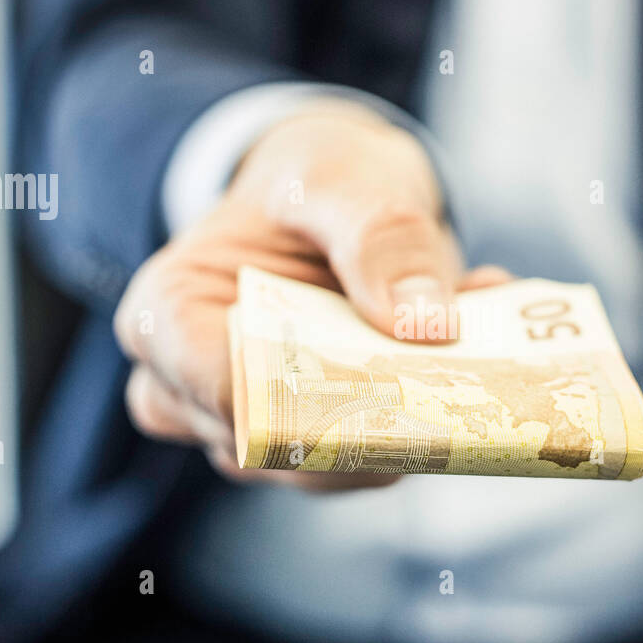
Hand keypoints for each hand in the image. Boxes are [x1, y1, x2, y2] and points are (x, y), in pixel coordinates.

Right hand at [113, 98, 508, 488]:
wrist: (334, 203)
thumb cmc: (311, 184)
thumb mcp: (340, 178)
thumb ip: (377, 237)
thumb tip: (421, 324)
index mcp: (165, 319)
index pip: (222, 392)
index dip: (308, 397)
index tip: (397, 377)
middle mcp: (193, 391)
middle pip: (277, 446)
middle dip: (375, 414)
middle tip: (458, 368)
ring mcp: (253, 427)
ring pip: (332, 465)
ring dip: (412, 415)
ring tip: (477, 342)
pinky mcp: (316, 443)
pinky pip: (375, 455)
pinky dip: (428, 414)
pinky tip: (470, 353)